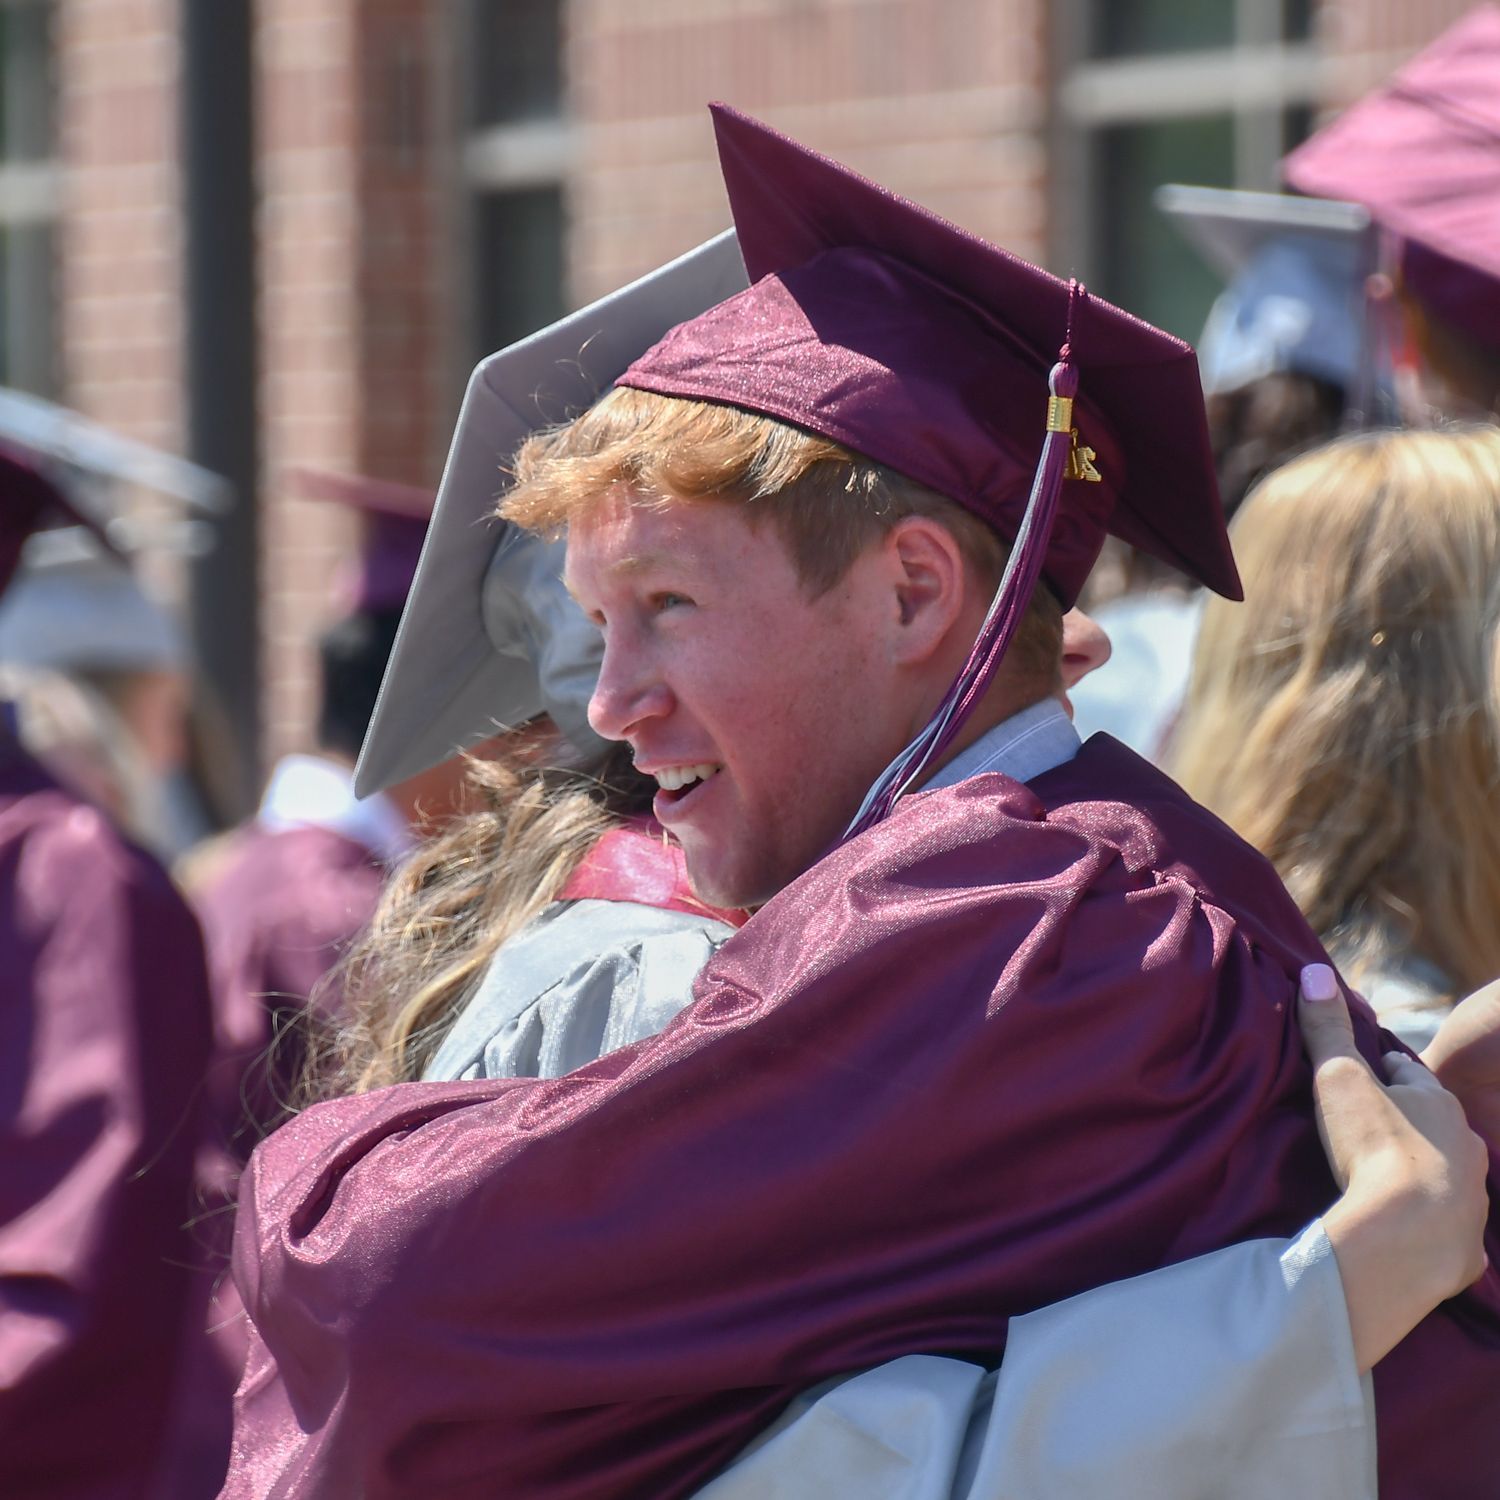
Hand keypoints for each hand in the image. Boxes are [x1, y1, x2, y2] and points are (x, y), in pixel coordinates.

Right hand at [1299, 963, 1489, 1371]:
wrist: (1404, 1237)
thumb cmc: (1374, 1148)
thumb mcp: (1338, 1077)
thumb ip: (1327, 1026)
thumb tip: (1315, 970)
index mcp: (1438, 1104)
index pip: (1408, 1076)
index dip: (1384, 1073)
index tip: (1364, 1076)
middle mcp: (1467, 1147)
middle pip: (1434, 1127)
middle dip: (1408, 1126)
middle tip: (1370, 1131)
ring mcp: (1472, 1201)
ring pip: (1448, 1178)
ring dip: (1422, 1177)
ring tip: (1383, 1184)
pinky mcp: (1467, 1248)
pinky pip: (1449, 1232)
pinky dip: (1430, 1228)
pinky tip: (1405, 1232)